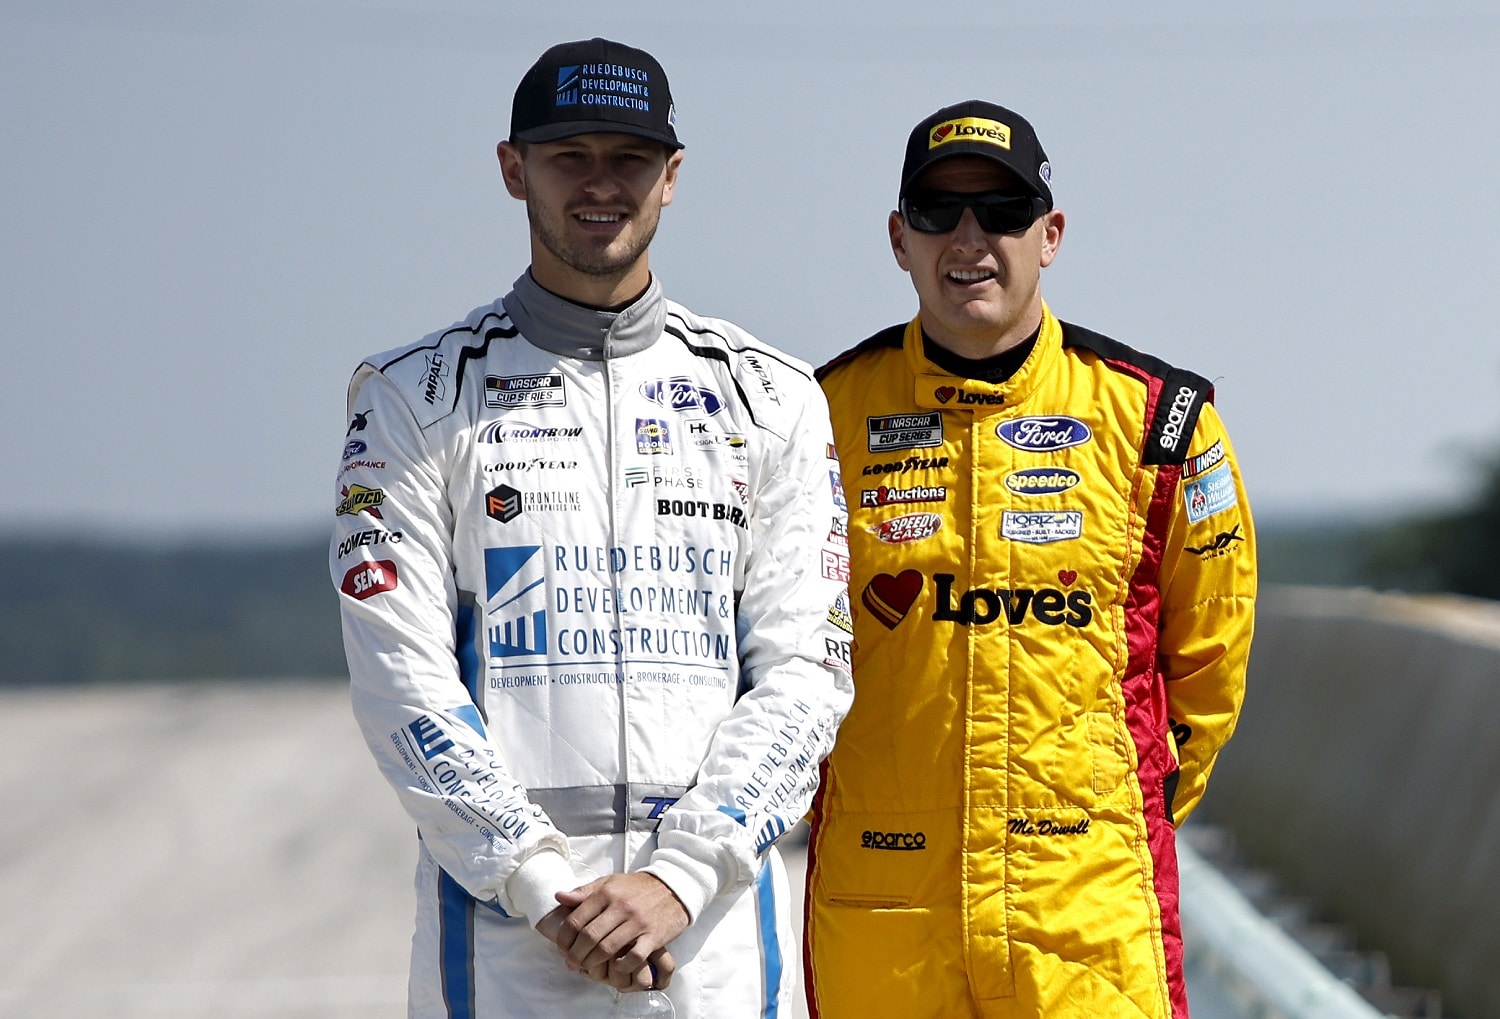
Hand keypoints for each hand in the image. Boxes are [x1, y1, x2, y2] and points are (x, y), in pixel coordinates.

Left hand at [536, 873, 688, 989]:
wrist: (673, 887)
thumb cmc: (637, 888)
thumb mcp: (610, 883)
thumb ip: (584, 891)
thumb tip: (559, 896)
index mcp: (607, 892)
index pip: (576, 919)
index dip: (564, 938)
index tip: (562, 948)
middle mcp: (621, 906)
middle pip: (589, 937)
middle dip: (575, 955)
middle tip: (571, 962)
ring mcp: (638, 922)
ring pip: (607, 949)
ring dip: (593, 963)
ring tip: (587, 968)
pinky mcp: (654, 936)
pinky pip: (634, 957)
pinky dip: (621, 966)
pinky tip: (616, 966)